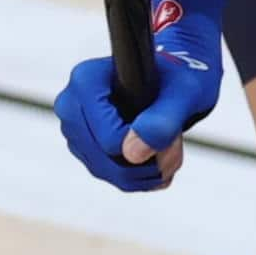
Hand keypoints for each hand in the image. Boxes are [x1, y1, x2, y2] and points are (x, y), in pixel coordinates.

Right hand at [54, 0, 224, 192]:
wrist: (174, 81)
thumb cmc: (179, 79)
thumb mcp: (184, 95)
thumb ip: (163, 121)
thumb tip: (133, 153)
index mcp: (86, 81)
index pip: (109, 140)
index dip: (146, 146)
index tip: (171, 133)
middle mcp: (71, 103)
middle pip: (103, 160)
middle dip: (145, 165)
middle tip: (175, 147)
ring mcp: (73, 125)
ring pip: (104, 171)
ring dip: (143, 173)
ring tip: (169, 151)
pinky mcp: (81, 142)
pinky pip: (105, 172)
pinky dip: (134, 175)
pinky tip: (156, 159)